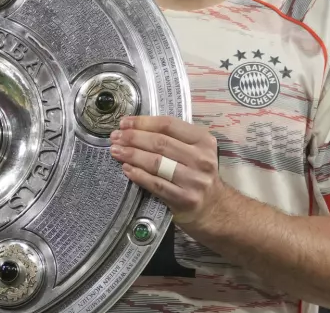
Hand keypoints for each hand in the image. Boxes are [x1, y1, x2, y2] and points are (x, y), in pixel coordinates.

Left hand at [108, 115, 224, 226]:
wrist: (214, 207)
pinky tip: (126, 169)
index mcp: (203, 140)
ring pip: (156, 163)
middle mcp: (201, 158)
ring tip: (116, 151)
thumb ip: (172, 138)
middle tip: (115, 137)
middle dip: (133, 138)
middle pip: (160, 143)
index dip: (143, 122)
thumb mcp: (194, 150)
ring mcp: (193, 180)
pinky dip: (139, 175)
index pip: (168, 125)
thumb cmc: (197, 174)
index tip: (124, 123)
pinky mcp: (184, 198)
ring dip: (132, 155)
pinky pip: (156, 184)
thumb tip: (135, 128)